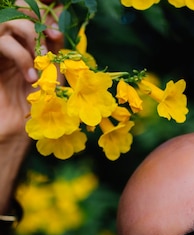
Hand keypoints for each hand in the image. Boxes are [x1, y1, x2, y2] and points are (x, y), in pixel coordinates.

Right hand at [0, 2, 62, 142]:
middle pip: (18, 8)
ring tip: (41, 63)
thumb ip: (55, 53)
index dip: (45, 16)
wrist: (18, 131)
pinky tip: (30, 76)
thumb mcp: (52, 77)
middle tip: (50, 41)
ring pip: (10, 22)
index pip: (33, 14)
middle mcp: (11, 42)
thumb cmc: (37, 108)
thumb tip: (57, 29)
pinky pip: (3, 42)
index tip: (57, 33)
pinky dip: (21, 56)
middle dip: (37, 21)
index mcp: (27, 43)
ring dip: (31, 39)